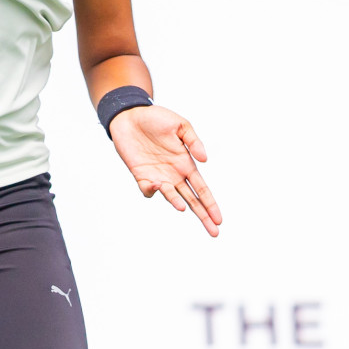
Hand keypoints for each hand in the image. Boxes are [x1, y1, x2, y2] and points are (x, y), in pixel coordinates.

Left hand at [109, 105, 222, 236]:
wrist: (129, 115)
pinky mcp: (140, 174)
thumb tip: (205, 160)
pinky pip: (147, 189)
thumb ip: (194, 141)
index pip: (202, 189)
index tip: (219, 220)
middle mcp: (174, 174)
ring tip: (183, 208)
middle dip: (203, 216)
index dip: (211, 204)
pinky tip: (156, 184)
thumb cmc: (156, 119)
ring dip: (177, 203)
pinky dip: (151, 190)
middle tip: (214, 232)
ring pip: (172, 197)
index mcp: (186, 164)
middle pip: (192, 200)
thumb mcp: (180, 125)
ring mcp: (158, 175)